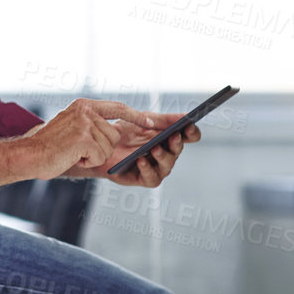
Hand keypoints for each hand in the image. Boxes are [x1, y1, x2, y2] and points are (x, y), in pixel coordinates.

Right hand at [24, 98, 157, 179]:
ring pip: (108, 147)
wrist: (30, 155)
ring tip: (74, 152)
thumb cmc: (50, 146)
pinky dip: (88, 162)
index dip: (136, 116)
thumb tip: (118, 129)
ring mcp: (84, 124)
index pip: (118, 107)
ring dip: (94, 156)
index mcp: (83, 105)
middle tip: (79, 149)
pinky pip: (100, 156)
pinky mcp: (83, 139)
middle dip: (102, 148)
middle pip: (114, 134)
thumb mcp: (73, 126)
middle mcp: (85, 111)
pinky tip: (73, 157)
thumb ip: (94, 123)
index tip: (150, 122)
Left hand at [64, 112, 201, 187]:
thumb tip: (185, 115)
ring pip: (167, 165)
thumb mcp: (143, 120)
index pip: (189, 136)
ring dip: (163, 156)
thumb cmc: (124, 132)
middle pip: (178, 150)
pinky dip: (147, 168)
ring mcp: (156, 167)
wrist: (101, 145)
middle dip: (176, 143)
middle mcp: (166, 153)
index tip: (189, 125)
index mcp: (169, 138)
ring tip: (154, 148)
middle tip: (173, 136)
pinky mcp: (143, 178)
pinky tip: (141, 159)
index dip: (192, 131)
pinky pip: (151, 177)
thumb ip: (163, 119)